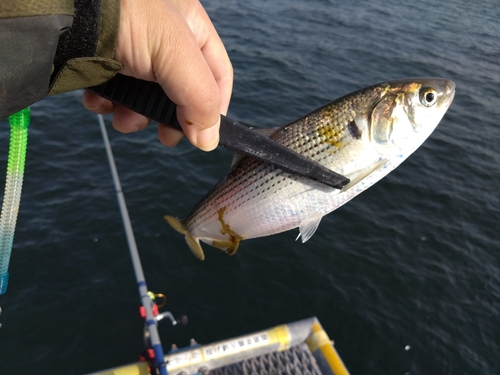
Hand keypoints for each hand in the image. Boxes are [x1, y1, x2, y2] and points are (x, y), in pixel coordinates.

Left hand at [82, 0, 232, 150]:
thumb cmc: (123, 13)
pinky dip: (107, 102)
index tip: (203, 135)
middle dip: (169, 117)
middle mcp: (165, 40)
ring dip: (134, 115)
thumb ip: (199, 97)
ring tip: (121, 119)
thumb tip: (208, 140)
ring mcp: (134, 51)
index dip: (214, 108)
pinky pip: (114, 91)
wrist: (63, 8)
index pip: (217, 75)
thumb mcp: (175, 54)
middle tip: (164, 137)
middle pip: (181, 92)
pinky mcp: (104, 60)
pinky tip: (98, 100)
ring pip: (145, 96)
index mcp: (191, 28)